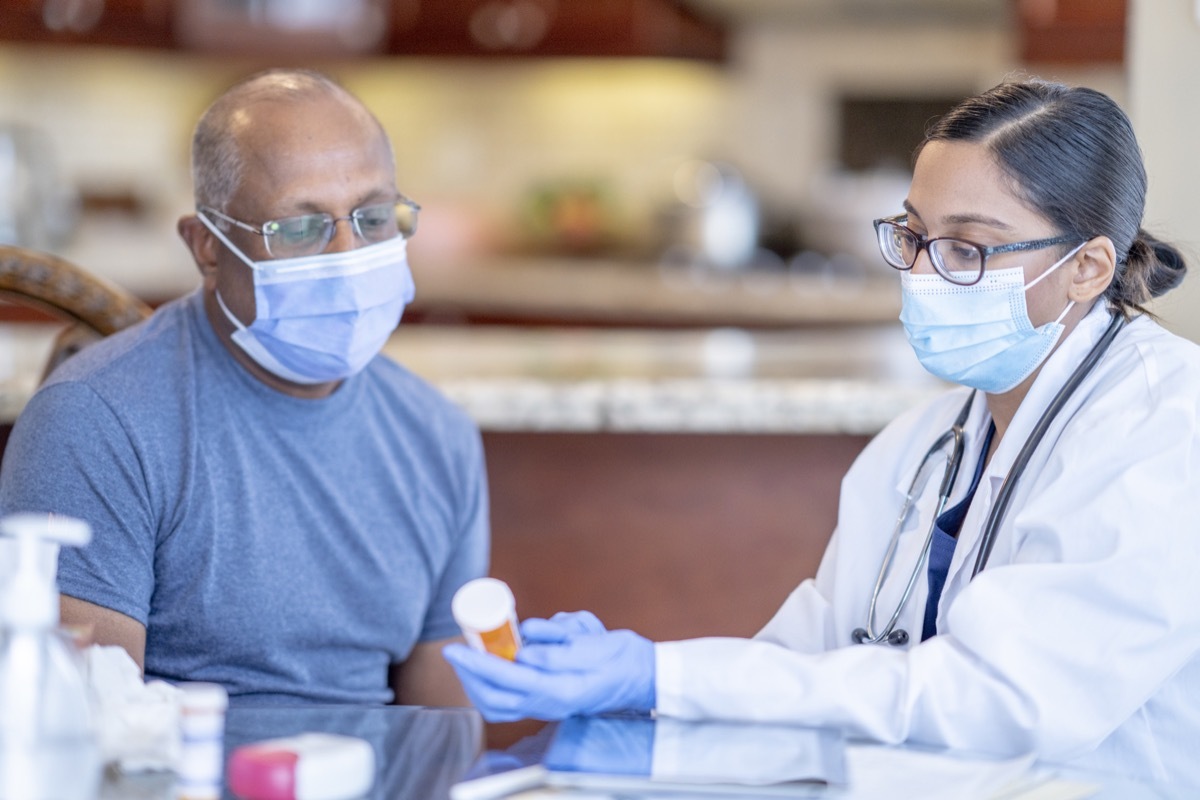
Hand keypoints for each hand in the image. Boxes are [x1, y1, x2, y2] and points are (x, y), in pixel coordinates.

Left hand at [443, 612, 654, 721]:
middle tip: (457, 650)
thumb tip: (524, 650)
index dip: (477, 664)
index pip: (507, 679)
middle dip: (469, 675)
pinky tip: (492, 667)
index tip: (456, 648)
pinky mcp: (546, 702)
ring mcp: (547, 707)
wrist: (642, 675)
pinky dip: (493, 687)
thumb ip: (558, 649)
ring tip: (469, 657)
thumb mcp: (592, 643)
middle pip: (494, 698)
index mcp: (560, 690)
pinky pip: (509, 703)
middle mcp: (550, 704)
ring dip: (478, 682)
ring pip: (498, 705)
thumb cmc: (620, 656)